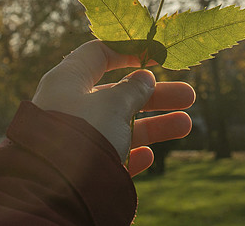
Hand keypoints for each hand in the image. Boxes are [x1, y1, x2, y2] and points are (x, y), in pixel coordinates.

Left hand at [32, 40, 194, 175]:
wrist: (55, 194)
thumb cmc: (83, 134)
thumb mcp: (112, 105)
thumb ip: (132, 90)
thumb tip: (144, 78)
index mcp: (68, 81)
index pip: (98, 54)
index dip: (128, 51)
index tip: (157, 56)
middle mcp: (69, 106)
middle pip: (117, 94)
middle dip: (155, 95)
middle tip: (189, 95)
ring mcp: (75, 138)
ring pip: (120, 126)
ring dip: (154, 125)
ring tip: (186, 125)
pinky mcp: (81, 168)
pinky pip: (110, 156)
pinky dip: (131, 154)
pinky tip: (148, 156)